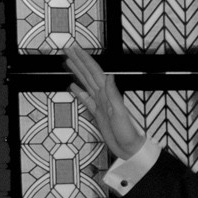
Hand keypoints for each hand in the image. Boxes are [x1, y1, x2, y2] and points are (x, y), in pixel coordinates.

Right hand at [64, 43, 145, 163]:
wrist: (129, 148)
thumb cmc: (127, 132)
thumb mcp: (120, 113)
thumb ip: (114, 94)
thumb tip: (109, 76)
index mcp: (107, 94)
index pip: (94, 72)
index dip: (85, 60)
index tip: (75, 49)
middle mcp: (103, 96)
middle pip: (88, 74)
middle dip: (78, 61)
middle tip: (68, 50)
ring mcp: (100, 103)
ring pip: (86, 83)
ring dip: (77, 72)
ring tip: (68, 62)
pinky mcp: (97, 113)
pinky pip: (86, 99)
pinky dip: (79, 91)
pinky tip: (73, 86)